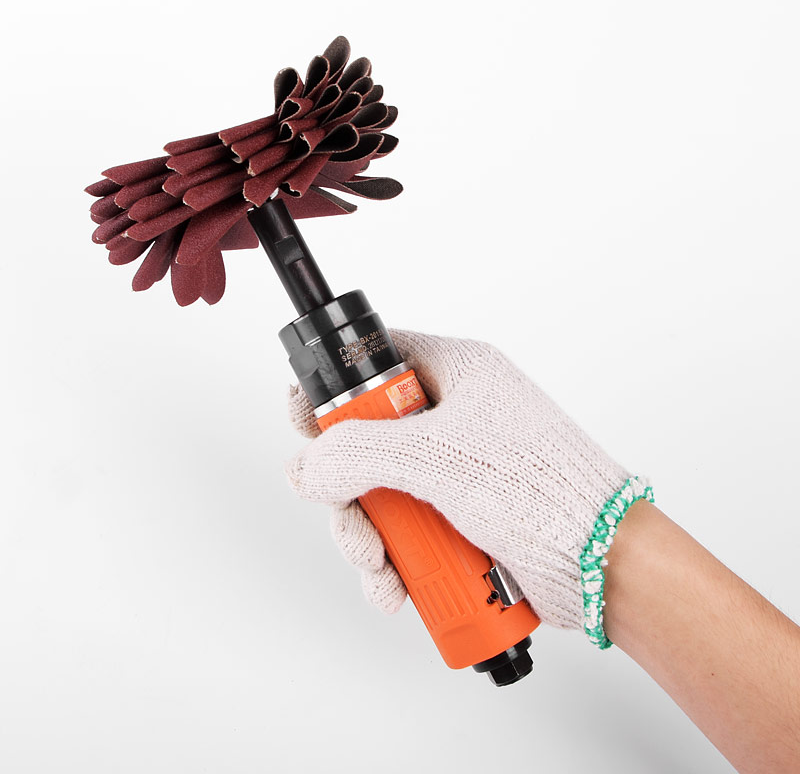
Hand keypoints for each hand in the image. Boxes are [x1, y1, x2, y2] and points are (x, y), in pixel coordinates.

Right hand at [286, 329, 648, 638]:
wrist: (602, 564)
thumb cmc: (544, 491)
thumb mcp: (438, 457)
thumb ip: (360, 451)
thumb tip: (309, 466)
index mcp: (456, 374)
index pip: (378, 362)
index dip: (335, 388)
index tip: (307, 422)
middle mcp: (454, 418)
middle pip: (368, 441)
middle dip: (349, 490)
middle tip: (347, 515)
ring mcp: (457, 470)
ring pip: (382, 494)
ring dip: (369, 537)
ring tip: (380, 568)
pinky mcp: (461, 516)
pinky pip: (407, 531)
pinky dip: (395, 563)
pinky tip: (397, 588)